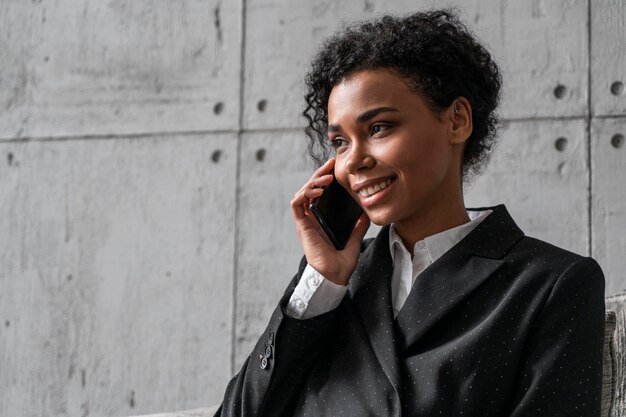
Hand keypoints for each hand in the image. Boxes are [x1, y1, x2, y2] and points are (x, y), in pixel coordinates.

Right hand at [290, 159, 369, 285]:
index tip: (336, 168)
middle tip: (331, 164)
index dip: (325, 179)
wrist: (333, 276)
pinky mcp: (302, 225)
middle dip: (319, 174)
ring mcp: (306, 221)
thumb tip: (366, 213)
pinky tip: (318, 191)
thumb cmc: (341, 263)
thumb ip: (358, 227)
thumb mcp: (354, 240)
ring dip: (313, 182)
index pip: (320, 194)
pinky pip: (297, 204)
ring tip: (327, 178)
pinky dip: (305, 194)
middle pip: (311, 189)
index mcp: (322, 220)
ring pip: (303, 193)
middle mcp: (312, 219)